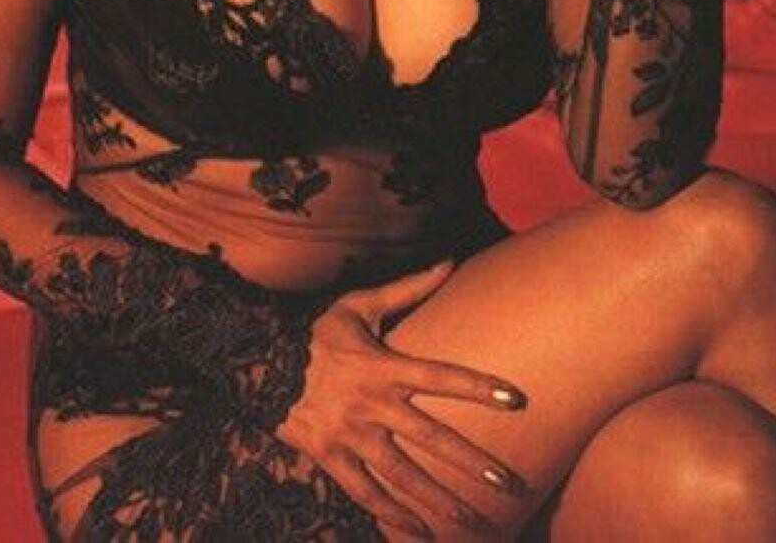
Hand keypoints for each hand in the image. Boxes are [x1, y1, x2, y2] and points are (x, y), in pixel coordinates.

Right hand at [276, 259, 531, 538]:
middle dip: (473, 464)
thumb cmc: (318, 332)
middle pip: (432, 439)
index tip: (516, 400)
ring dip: (440, 501)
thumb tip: (450, 260)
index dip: (479, 387)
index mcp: (384, 366)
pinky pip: (365, 493)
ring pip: (403, 476)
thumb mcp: (360, 304)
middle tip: (510, 484)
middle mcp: (373, 405)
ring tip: (475, 522)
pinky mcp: (331, 457)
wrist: (259, 362)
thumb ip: (408, 288)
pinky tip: (419, 533)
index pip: (442, 377)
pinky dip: (391, 516)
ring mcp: (352, 435)